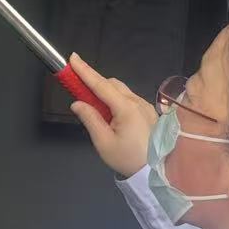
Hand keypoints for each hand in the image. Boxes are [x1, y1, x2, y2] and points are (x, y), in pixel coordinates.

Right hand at [67, 52, 155, 176]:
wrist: (155, 170)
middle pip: (112, 84)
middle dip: (94, 82)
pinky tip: (108, 113)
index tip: (74, 58)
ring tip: (92, 105)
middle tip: (77, 87)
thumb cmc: (128, 158)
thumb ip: (90, 119)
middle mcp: (138, 102)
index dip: (85, 71)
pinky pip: (128, 99)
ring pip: (121, 91)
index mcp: (127, 108)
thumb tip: (77, 103)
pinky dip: (115, 100)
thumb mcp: (103, 142)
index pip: (101, 85)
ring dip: (105, 92)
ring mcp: (145, 106)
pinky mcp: (148, 112)